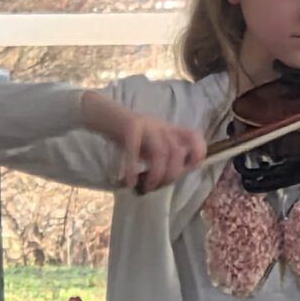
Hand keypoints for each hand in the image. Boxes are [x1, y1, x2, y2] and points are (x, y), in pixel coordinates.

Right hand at [80, 91, 206, 191]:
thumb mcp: (149, 143)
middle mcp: (161, 125)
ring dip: (156, 174)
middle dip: (171, 174)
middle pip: (177, 151)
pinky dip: (132, 169)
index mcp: (168, 129)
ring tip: (147, 186)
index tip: (191, 169)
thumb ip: (161, 157)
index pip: (194, 136)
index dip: (198, 153)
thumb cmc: (126, 134)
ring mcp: (146, 124)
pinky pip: (134, 150)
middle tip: (158, 185)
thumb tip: (171, 177)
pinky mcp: (129, 126)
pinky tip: (130, 182)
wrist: (101, 114)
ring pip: (161, 151)